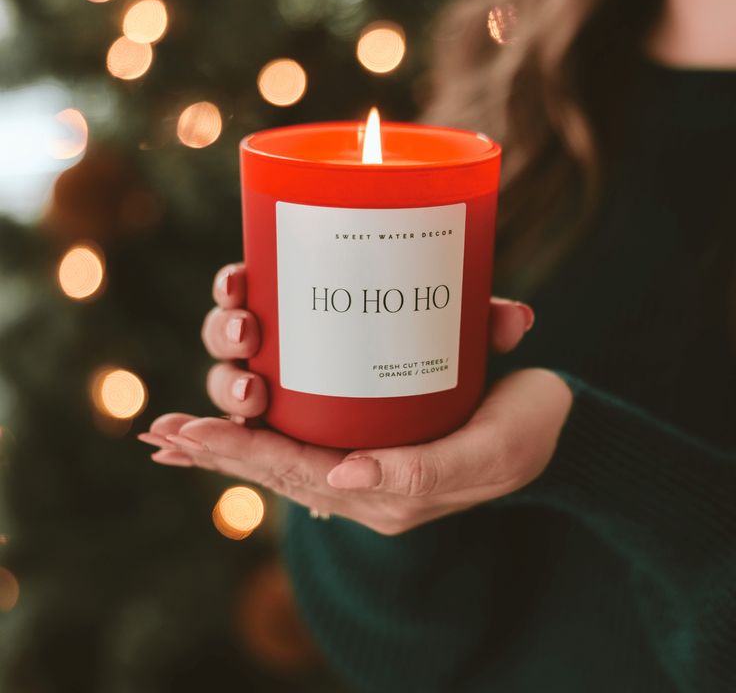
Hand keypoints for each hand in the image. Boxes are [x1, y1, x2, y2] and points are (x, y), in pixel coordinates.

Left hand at [138, 263, 571, 534]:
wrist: (553, 425)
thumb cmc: (525, 433)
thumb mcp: (487, 451)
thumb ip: (421, 472)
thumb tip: (341, 477)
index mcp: (386, 493)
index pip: (296, 473)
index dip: (240, 452)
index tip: (189, 432)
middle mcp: (366, 482)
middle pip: (276, 467)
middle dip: (218, 448)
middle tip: (163, 432)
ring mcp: (366, 460)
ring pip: (282, 454)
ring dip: (228, 444)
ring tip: (173, 434)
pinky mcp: (373, 435)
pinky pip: (305, 438)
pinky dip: (260, 435)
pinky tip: (232, 419)